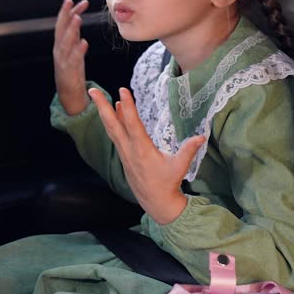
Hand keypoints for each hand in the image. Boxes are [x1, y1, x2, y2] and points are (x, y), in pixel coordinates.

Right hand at [53, 0, 89, 114]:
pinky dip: (77, 51)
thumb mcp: (72, 49)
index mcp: (60, 45)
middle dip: (65, 16)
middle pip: (61, 30)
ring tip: (77, 19)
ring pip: (66, 43)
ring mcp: (64, 61)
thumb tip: (76, 18)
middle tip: (71, 4)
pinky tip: (83, 43)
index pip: (62, 24)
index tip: (71, 0)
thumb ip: (73, 35)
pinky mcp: (70, 72)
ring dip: (71, 30)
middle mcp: (59, 51)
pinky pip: (74, 60)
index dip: (66, 12)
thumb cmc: (71, 70)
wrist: (68, 93)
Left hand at [89, 87, 205, 224]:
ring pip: (111, 129)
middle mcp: (129, 150)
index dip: (128, 106)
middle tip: (92, 90)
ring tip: (99, 96)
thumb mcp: (180, 167)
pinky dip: (113, 122)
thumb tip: (202, 136)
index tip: (123, 90)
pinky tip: (115, 112)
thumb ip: (189, 150)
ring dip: (104, 112)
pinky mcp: (124, 156)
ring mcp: (124, 153)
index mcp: (142, 150)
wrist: (155, 203)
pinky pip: (116, 136)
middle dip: (102, 106)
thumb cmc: (168, 183)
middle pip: (112, 124)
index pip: (133, 124)